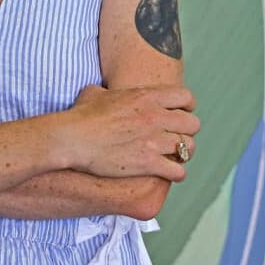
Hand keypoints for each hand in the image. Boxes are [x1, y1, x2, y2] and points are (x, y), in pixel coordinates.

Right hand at [63, 84, 199, 181]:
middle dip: (186, 131)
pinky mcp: (149, 163)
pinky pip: (179, 171)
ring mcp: (154, 141)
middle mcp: (155, 117)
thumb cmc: (79, 116)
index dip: (186, 107)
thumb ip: (108, 91)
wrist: (71, 139)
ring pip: (189, 148)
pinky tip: (166, 172)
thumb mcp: (94, 93)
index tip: (179, 114)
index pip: (186, 97)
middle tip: (174, 137)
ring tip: (172, 156)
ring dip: (182, 153)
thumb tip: (104, 92)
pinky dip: (175, 173)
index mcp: (145, 97)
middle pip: (193, 124)